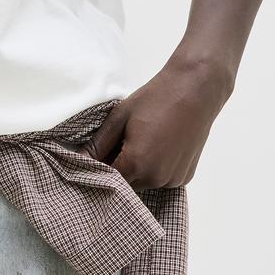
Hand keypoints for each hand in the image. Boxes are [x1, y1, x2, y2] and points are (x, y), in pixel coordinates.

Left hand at [84, 55, 231, 191]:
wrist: (195, 90)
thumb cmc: (155, 99)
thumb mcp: (120, 117)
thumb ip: (98, 144)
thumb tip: (79, 159)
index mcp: (136, 163)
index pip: (107, 180)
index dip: (99, 169)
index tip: (97, 156)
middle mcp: (156, 177)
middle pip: (125, 184)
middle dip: (118, 169)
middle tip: (119, 144)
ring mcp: (172, 179)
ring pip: (144, 183)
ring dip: (137, 171)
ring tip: (141, 142)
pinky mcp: (185, 177)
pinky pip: (162, 180)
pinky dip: (155, 169)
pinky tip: (158, 147)